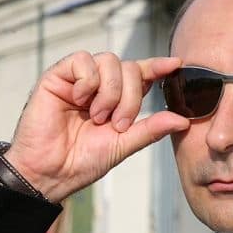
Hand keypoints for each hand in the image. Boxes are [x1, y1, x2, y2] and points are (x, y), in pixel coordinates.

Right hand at [3, 51, 189, 202]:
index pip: (141, 75)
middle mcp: (99, 86)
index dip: (158, 67)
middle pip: (129, 68)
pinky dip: (88, 81)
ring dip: (110, 92)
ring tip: (96, 116)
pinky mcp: (57, 76)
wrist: (50, 172)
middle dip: (130, 98)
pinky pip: (83, 60)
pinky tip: (79, 101)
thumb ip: (150, 129)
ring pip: (109, 61)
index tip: (177, 64)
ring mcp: (78, 80)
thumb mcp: (122, 145)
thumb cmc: (82, 162)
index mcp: (116, 100)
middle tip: (117, 124)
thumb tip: (183, 120)